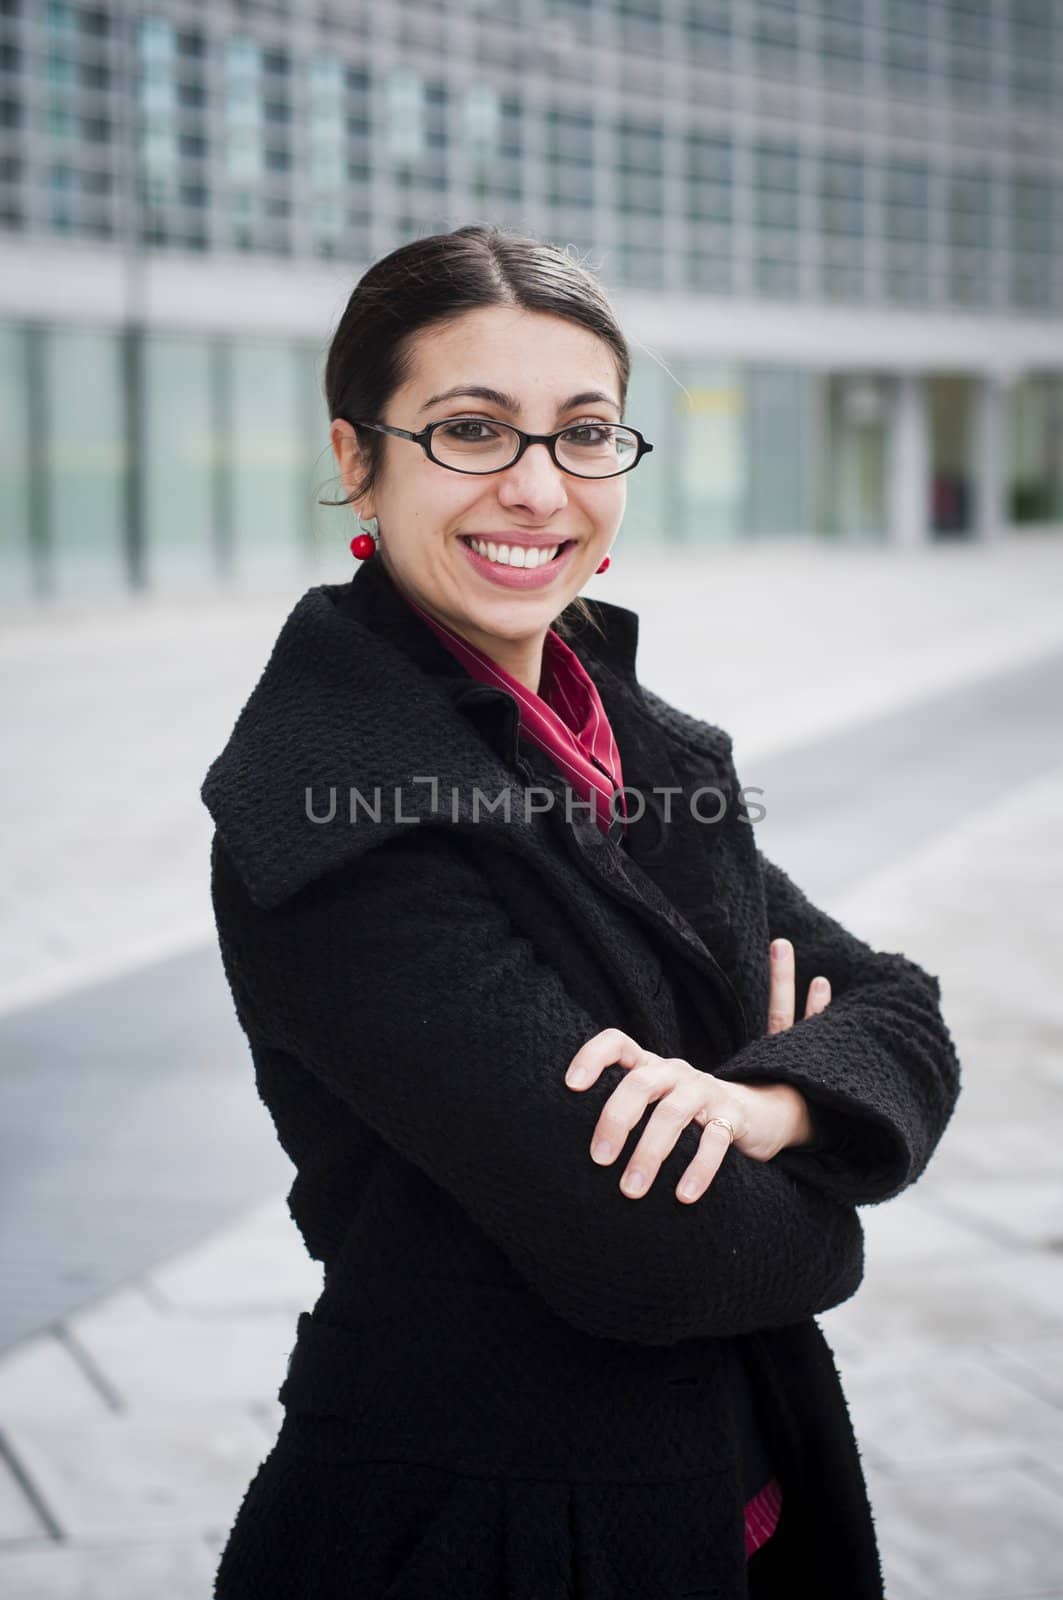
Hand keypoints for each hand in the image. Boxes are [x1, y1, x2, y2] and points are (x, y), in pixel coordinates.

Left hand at [563, 940, 832, 1202]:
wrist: (760, 1113)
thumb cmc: (689, 1115)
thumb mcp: (657, 1103)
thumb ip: (625, 1111)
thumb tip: (569, 1152)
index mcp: (651, 1066)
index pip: (617, 1043)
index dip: (592, 1057)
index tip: (571, 1086)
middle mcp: (675, 1072)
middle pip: (640, 1082)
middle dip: (616, 1120)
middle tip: (599, 1160)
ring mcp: (706, 1090)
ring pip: (672, 1113)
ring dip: (649, 1153)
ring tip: (631, 1191)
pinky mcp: (734, 1116)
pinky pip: (714, 1140)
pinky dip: (698, 1169)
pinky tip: (684, 1196)